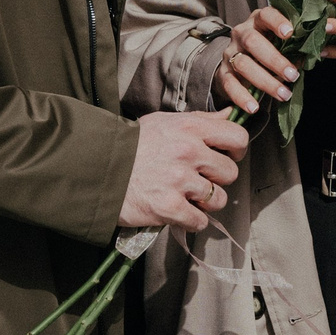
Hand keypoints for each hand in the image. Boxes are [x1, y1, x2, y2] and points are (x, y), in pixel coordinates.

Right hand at [121, 111, 250, 233]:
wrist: (99, 168)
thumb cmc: (134, 144)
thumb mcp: (166, 122)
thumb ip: (202, 120)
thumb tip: (231, 113)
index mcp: (190, 128)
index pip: (237, 138)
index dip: (236, 150)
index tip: (226, 156)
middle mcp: (188, 152)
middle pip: (230, 173)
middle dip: (217, 180)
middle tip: (199, 180)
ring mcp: (179, 181)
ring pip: (218, 199)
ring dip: (205, 202)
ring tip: (187, 196)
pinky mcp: (169, 207)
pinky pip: (200, 221)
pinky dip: (191, 221)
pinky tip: (179, 212)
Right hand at [215, 6, 300, 116]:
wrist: (237, 65)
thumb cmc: (266, 51)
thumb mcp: (279, 45)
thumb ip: (292, 49)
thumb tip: (308, 57)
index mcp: (258, 22)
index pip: (265, 15)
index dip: (277, 22)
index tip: (290, 33)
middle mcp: (241, 34)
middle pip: (253, 42)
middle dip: (274, 60)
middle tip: (292, 75)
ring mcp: (230, 53)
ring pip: (243, 64)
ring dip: (265, 81)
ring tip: (283, 94)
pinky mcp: (223, 73)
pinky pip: (230, 84)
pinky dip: (242, 97)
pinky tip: (254, 107)